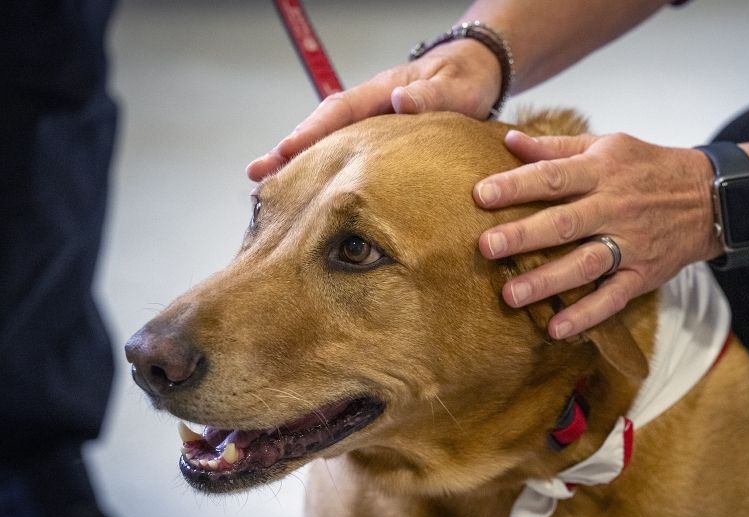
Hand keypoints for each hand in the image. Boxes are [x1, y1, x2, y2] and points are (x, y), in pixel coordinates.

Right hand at [246, 39, 501, 180]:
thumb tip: (399, 102)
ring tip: (270, 190)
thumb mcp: (457, 86)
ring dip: (300, 164)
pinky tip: (310, 194)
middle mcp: (369, 107)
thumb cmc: (465, 79)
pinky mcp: (378, 141)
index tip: (287, 150)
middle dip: (289, 151)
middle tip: (258, 175)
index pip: (340, 110)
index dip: (312, 131)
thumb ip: (433, 95)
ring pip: (329, 143)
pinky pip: (346, 155)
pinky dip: (324, 171)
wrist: (475, 74)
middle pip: (322, 129)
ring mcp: (371, 124)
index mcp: (381, 91)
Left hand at [475, 130, 720, 338]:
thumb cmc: (648, 168)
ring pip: (585, 264)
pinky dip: (587, 315)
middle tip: (486, 247)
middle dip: (523, 235)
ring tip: (510, 295)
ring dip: (547, 281)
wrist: (711, 197)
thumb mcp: (607, 145)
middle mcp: (614, 207)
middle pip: (565, 222)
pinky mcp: (643, 273)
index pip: (553, 177)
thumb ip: (557, 147)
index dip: (516, 185)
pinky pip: (613, 297)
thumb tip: (510, 140)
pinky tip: (557, 328)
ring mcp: (630, 243)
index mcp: (602, 171)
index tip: (480, 195)